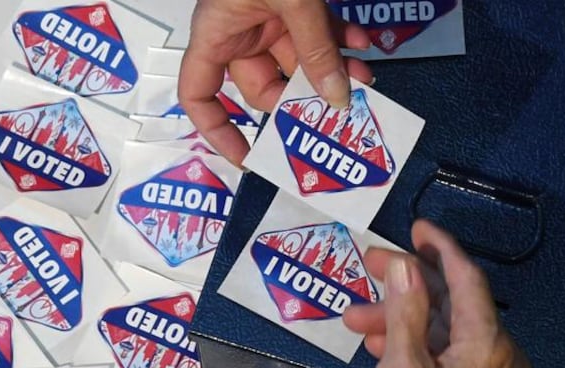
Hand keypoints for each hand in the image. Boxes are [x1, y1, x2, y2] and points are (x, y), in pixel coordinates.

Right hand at [178, 0, 372, 165]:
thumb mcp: (294, 2)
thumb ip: (315, 51)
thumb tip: (337, 99)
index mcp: (217, 33)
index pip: (199, 95)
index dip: (216, 130)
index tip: (247, 156)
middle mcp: (238, 31)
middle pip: (264, 85)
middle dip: (303, 97)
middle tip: (336, 110)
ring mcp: (267, 17)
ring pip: (298, 60)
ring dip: (332, 70)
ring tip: (365, 75)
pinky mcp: (293, 4)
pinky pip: (315, 34)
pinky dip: (340, 40)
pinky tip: (364, 43)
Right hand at [343, 220, 530, 367]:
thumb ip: (404, 314)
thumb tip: (403, 265)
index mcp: (486, 343)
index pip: (466, 278)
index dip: (439, 247)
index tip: (415, 227)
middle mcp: (497, 351)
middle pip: (449, 301)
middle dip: (404, 284)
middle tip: (367, 264)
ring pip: (443, 327)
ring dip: (400, 319)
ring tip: (354, 318)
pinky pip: (447, 351)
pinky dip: (415, 343)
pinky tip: (380, 345)